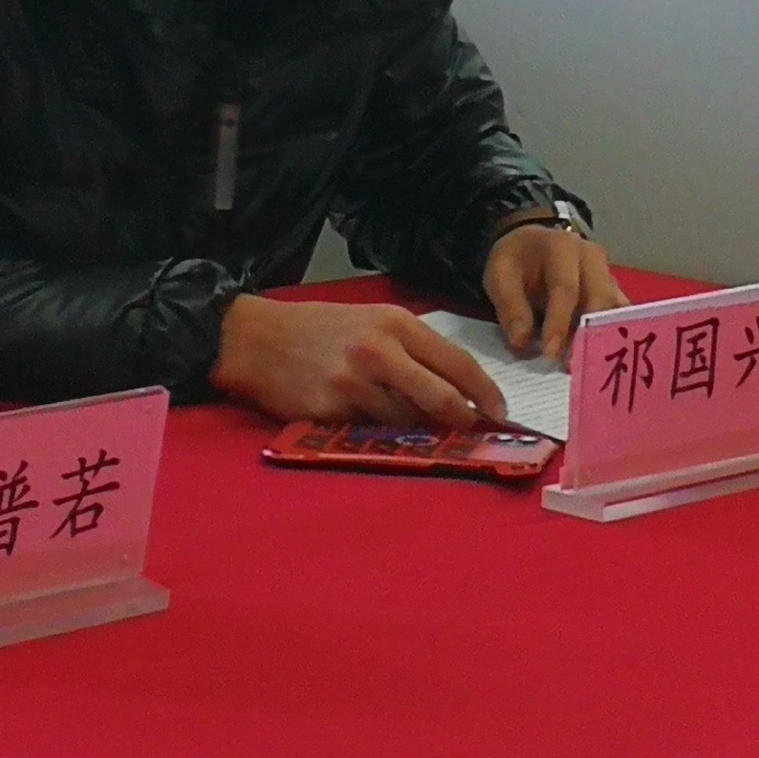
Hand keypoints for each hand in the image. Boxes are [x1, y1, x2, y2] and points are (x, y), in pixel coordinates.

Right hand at [212, 296, 510, 429]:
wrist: (259, 340)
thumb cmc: (321, 329)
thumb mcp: (371, 321)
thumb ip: (412, 348)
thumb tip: (454, 386)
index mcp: (395, 324)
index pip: (456, 361)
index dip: (484, 390)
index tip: (500, 410)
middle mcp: (379, 351)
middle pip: (440, 396)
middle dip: (465, 421)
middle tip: (477, 435)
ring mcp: (354, 383)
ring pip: (406, 422)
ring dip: (420, 434)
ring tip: (424, 436)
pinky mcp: (331, 411)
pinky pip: (370, 433)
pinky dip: (381, 437)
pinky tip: (379, 433)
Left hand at [485, 216, 620, 363]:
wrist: (531, 245)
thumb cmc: (516, 262)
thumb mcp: (500, 275)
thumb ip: (510, 307)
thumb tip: (522, 342)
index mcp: (561, 247)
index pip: (565, 288)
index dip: (559, 322)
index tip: (549, 354)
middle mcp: (592, 258)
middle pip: (600, 298)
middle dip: (586, 334)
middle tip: (571, 367)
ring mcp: (607, 274)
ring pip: (615, 308)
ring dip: (604, 339)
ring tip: (589, 368)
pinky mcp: (614, 292)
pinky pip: (620, 316)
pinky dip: (613, 338)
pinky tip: (602, 361)